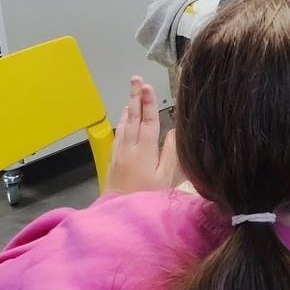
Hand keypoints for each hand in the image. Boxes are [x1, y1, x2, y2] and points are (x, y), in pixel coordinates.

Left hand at [106, 77, 178, 194]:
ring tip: (132, 94)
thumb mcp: (164, 178)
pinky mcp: (114, 159)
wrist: (118, 210)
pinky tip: (124, 118)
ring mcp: (120, 152)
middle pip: (134, 117)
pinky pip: (119, 134)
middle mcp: (130, 147)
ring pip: (125, 124)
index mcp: (145, 149)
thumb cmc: (146, 195)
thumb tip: (175, 131)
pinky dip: (122, 122)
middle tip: (136, 79)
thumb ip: (170, 153)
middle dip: (136, 97)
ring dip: (129, 107)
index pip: (148, 120)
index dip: (149, 102)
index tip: (148, 86)